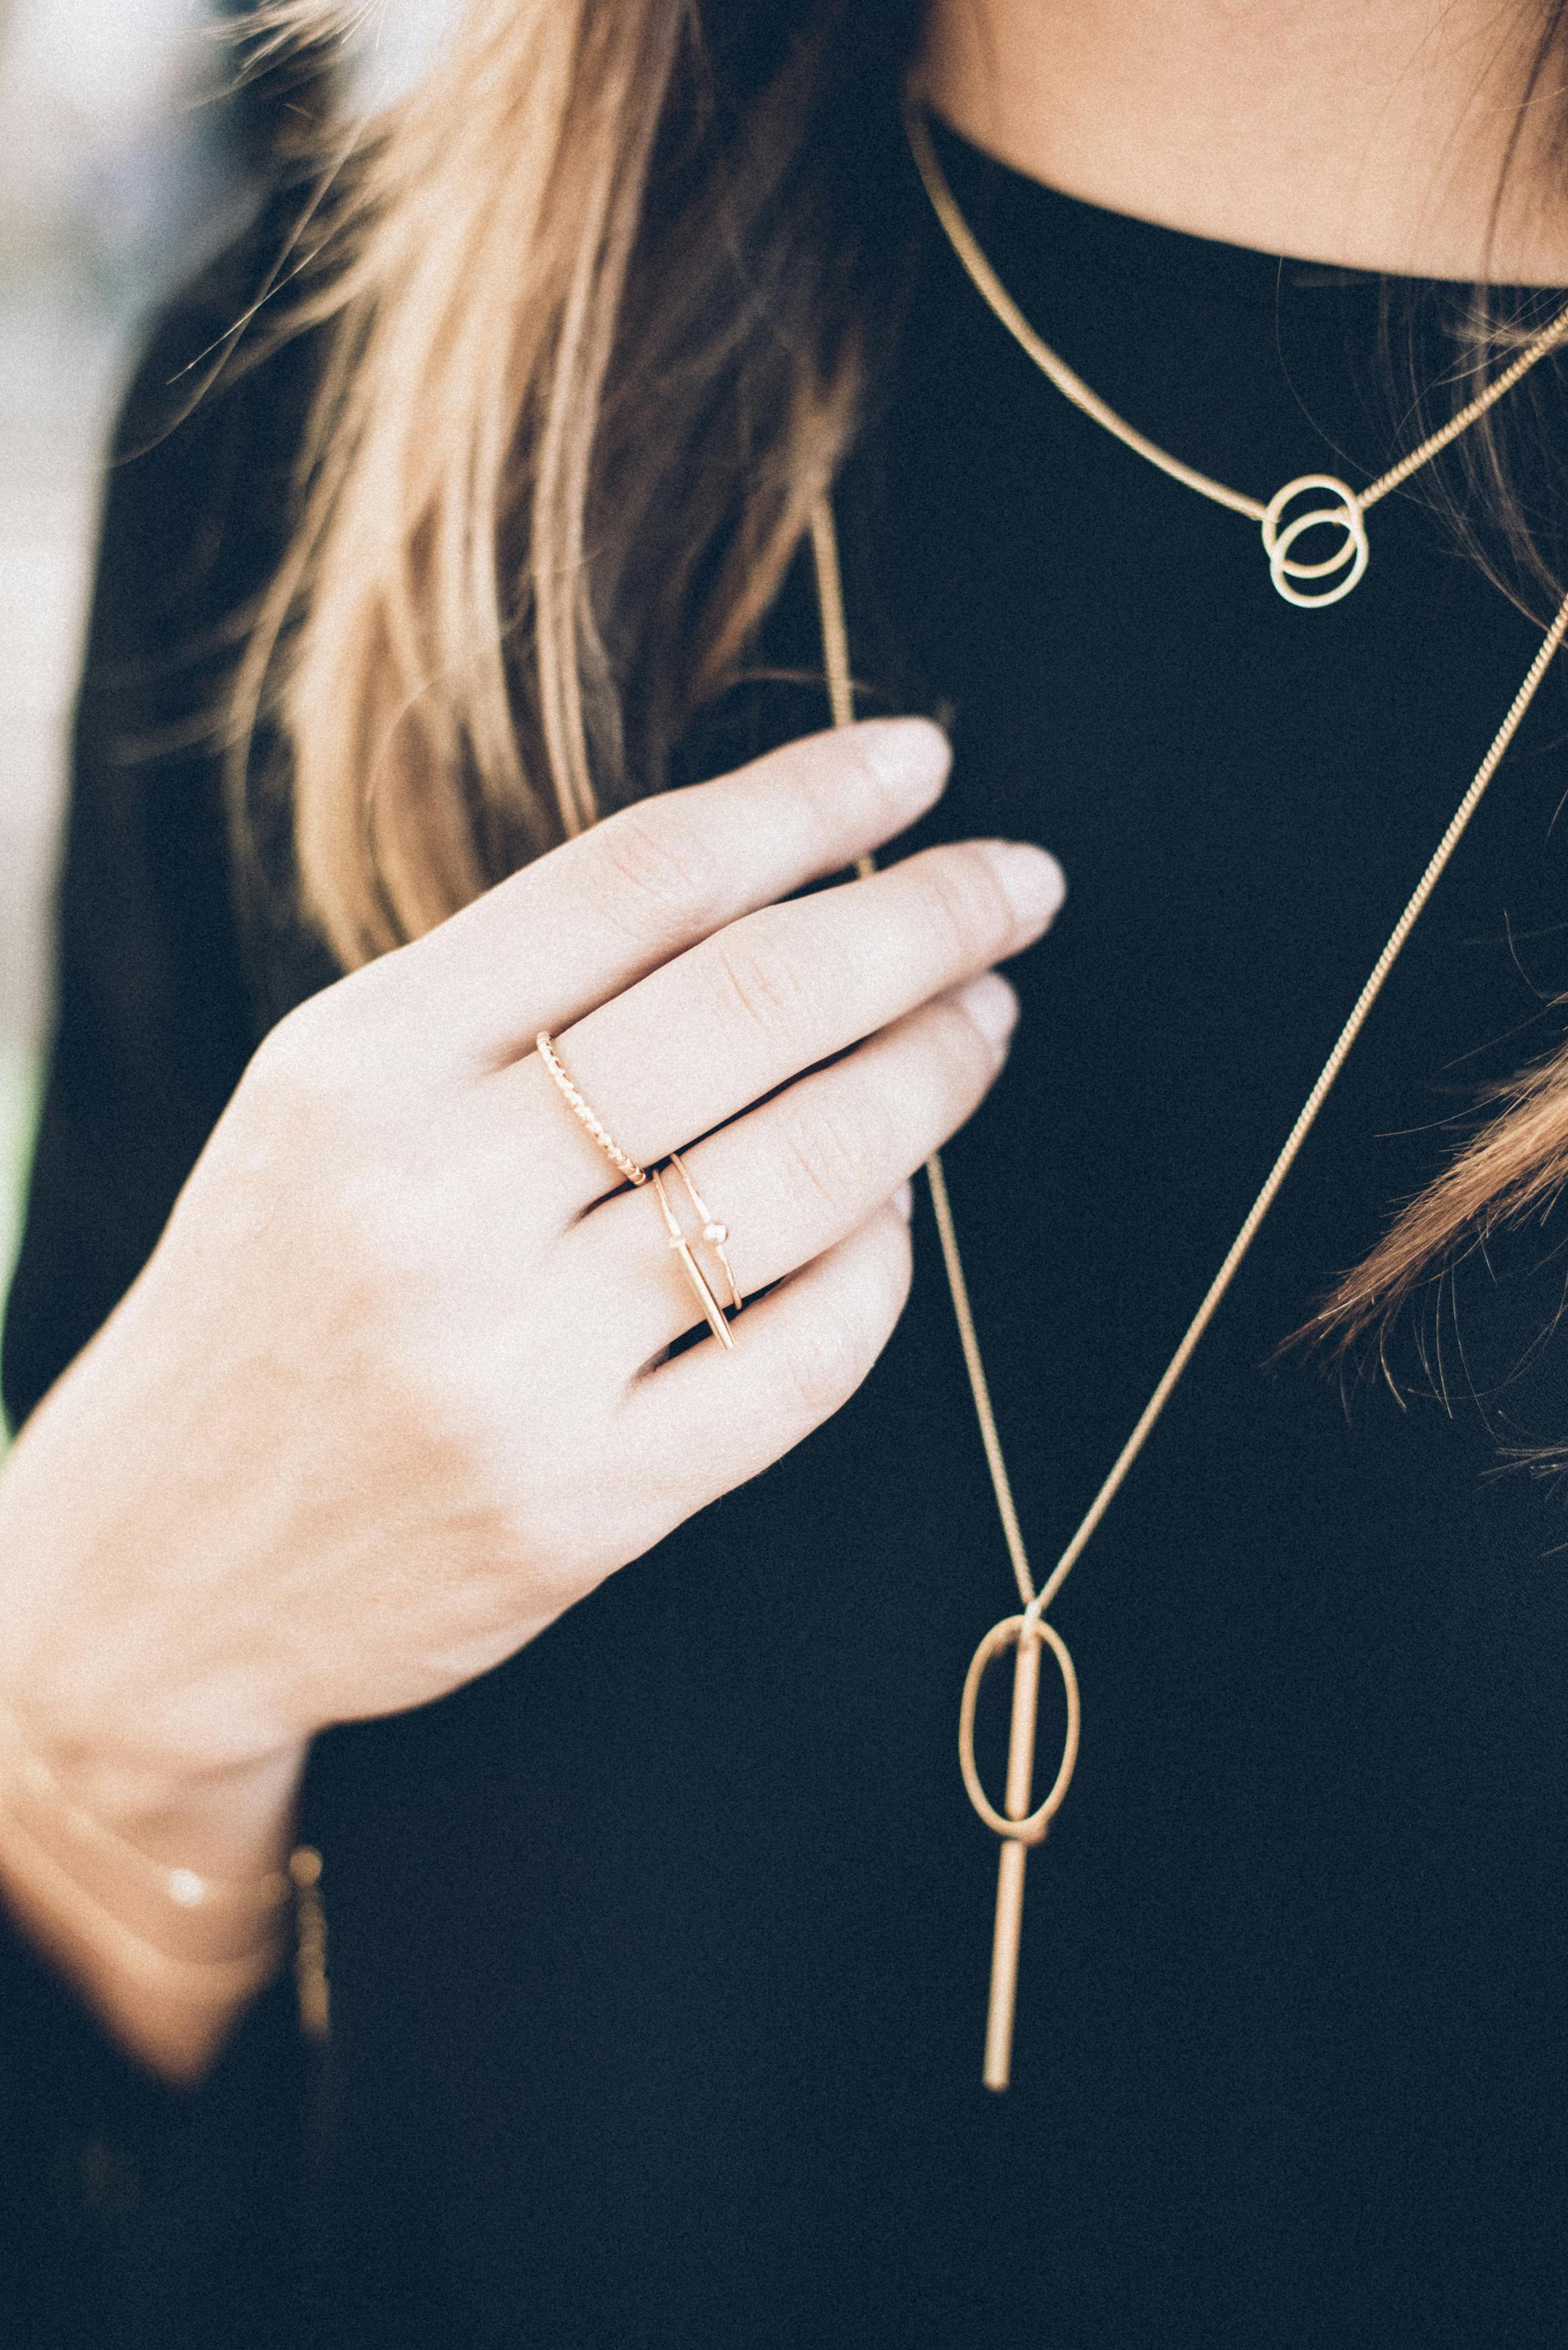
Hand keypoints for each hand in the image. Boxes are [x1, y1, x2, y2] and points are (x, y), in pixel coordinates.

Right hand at [0, 719, 1061, 1804]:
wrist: (164, 1562)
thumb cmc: (275, 1295)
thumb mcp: (331, 1101)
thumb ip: (509, 997)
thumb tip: (771, 890)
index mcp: (361, 1064)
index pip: (634, 879)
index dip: (806, 802)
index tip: (918, 763)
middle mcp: (433, 1203)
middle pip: (746, 1008)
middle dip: (920, 923)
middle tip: (1015, 888)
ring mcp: (512, 1366)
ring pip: (801, 1180)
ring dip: (928, 1081)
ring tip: (982, 1023)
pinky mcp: (585, 1506)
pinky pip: (801, 1359)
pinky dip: (880, 1267)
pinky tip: (897, 1212)